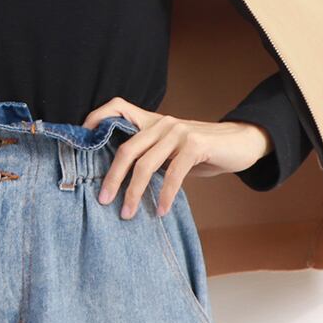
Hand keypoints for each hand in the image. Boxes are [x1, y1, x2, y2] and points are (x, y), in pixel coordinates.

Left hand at [82, 96, 272, 217]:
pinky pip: (174, 173)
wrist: (241, 143)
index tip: (81, 142)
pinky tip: (162, 210)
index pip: (118, 108)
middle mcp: (162, 123)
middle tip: (103, 200)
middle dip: (112, 177)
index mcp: (152, 122)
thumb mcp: (171, 150)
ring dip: (135, 192)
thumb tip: (118, 180)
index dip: (97, 119)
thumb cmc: (201, 151)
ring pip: (146, 164)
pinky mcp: (196, 144)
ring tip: (128, 213)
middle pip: (126, 149)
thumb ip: (149, 156)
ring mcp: (178, 132)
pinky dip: (166, 194)